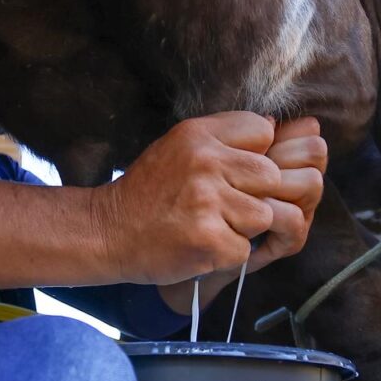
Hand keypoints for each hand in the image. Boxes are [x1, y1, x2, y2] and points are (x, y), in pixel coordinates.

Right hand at [154, 116, 326, 314]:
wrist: (107, 232)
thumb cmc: (148, 192)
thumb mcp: (178, 147)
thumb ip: (223, 136)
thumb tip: (273, 126)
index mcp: (198, 135)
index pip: (263, 132)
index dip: (256, 155)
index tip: (235, 173)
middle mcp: (205, 164)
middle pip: (272, 176)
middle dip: (256, 195)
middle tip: (225, 207)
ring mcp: (207, 203)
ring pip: (264, 216)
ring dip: (244, 228)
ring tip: (212, 227)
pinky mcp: (209, 241)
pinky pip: (245, 250)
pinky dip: (228, 255)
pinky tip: (202, 247)